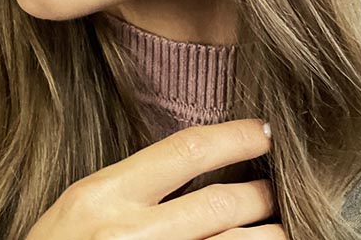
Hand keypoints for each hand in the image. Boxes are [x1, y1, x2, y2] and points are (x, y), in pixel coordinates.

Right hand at [25, 118, 285, 237]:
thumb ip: (131, 188)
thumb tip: (194, 169)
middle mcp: (129, 234)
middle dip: (261, 195)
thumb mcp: (80, 208)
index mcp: (104, 195)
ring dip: (267, 238)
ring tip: (279, 230)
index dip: (235, 138)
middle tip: (275, 190)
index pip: (185, 151)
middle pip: (220, 204)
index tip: (264, 132)